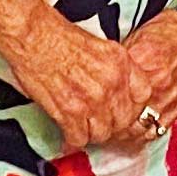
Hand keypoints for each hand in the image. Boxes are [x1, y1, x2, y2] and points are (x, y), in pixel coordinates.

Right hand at [7, 13, 147, 153]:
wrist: (33, 35)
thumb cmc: (59, 37)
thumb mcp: (101, 45)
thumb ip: (116, 69)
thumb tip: (120, 90)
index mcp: (121, 63)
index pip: (143, 96)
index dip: (134, 106)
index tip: (124, 108)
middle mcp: (111, 82)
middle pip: (124, 120)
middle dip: (112, 124)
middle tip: (99, 122)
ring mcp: (92, 99)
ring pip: (103, 133)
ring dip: (92, 134)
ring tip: (82, 128)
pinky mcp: (69, 112)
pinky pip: (79, 139)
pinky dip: (72, 140)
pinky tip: (67, 134)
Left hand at [106, 15, 176, 144]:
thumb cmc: (165, 33)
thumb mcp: (134, 39)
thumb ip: (119, 63)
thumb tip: (100, 78)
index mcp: (143, 62)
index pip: (114, 92)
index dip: (100, 103)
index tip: (92, 107)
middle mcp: (157, 82)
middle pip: (127, 115)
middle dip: (111, 122)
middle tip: (99, 123)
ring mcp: (170, 96)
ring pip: (142, 127)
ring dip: (127, 132)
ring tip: (115, 131)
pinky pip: (160, 129)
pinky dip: (146, 133)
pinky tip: (135, 131)